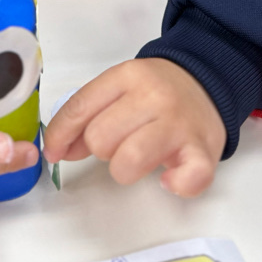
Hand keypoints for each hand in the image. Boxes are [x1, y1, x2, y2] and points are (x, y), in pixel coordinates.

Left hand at [43, 57, 225, 196]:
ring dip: (126, 169)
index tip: (54, 152)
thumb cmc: (156, 90)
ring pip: (130, 160)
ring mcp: (179, 123)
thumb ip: (89, 113)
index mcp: (126, 76)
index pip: (80, 107)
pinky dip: (176, 185)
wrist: (207, 81)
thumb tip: (60, 148)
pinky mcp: (204, 150)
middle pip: (100, 138)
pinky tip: (169, 178)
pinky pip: (186, 179)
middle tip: (118, 142)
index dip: (60, 135)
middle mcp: (152, 96)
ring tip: (137, 159)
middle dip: (101, 149)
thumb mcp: (120, 88)